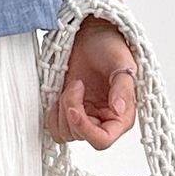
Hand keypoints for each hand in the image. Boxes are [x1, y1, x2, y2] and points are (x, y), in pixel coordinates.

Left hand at [44, 15, 137, 147]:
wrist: (91, 35)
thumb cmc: (110, 46)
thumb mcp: (121, 62)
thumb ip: (122, 88)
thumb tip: (119, 110)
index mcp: (121, 116)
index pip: (102, 141)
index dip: (85, 130)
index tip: (74, 109)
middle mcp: (103, 121)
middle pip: (80, 135)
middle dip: (71, 109)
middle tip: (76, 84)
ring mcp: (85, 117)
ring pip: (65, 132)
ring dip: (61, 109)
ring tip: (72, 85)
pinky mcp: (69, 112)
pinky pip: (55, 127)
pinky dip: (52, 114)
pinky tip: (60, 94)